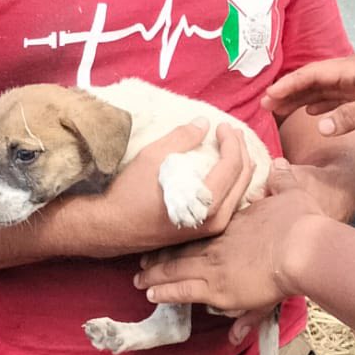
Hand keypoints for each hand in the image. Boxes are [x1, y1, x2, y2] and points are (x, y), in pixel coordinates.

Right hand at [91, 122, 252, 257]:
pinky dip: (233, 183)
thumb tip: (204, 122)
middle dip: (240, 150)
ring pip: (239, 193)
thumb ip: (182, 137)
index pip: (233, 165)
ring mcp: (211, 228)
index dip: (231, 141)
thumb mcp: (153, 157)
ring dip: (240, 166)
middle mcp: (215, 219)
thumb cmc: (131, 193)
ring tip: (234, 147)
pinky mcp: (204, 231)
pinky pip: (230, 203)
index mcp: (207, 202)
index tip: (221, 125)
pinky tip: (228, 171)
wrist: (111, 228)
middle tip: (232, 132)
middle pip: (243, 179)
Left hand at [135, 161, 322, 308]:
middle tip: (142, 257)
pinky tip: (153, 294)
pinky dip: (167, 292)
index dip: (184, 230)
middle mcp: (218, 245)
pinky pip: (184, 291)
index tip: (169, 230)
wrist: (302, 250)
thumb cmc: (300, 223)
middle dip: (161, 253)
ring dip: (157, 274)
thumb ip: (283, 180)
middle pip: (182, 248)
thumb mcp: (293, 194)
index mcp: (233, 224)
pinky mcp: (218, 290)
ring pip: (176, 270)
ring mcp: (214, 268)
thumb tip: (278, 162)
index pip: (202, 227)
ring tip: (140, 278)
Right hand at [262, 54, 354, 136]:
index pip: (312, 73)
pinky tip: (314, 114)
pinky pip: (339, 99)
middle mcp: (354, 73)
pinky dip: (324, 106)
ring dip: (303, 99)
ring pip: (325, 90)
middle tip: (265, 106)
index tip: (267, 97)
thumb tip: (321, 126)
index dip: (288, 84)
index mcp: (353, 68)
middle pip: (314, 80)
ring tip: (281, 111)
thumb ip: (351, 116)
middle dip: (290, 92)